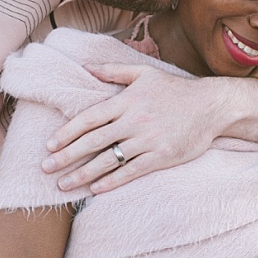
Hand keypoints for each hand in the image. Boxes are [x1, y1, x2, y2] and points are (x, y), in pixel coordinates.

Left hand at [42, 64, 224, 193]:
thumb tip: (86, 68)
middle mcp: (133, 121)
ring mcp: (147, 140)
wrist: (212, 106)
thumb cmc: (176, 90)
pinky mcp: (161, 157)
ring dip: (83, 174)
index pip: (89, 118)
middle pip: (93, 141)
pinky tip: (95, 189)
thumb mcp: (145, 73)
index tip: (49, 146)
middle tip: (46, 168)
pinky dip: (111, 181)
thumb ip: (113, 71)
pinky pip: (131, 172)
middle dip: (66, 156)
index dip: (67, 133)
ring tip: (64, 184)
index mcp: (126, 101)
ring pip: (109, 160)